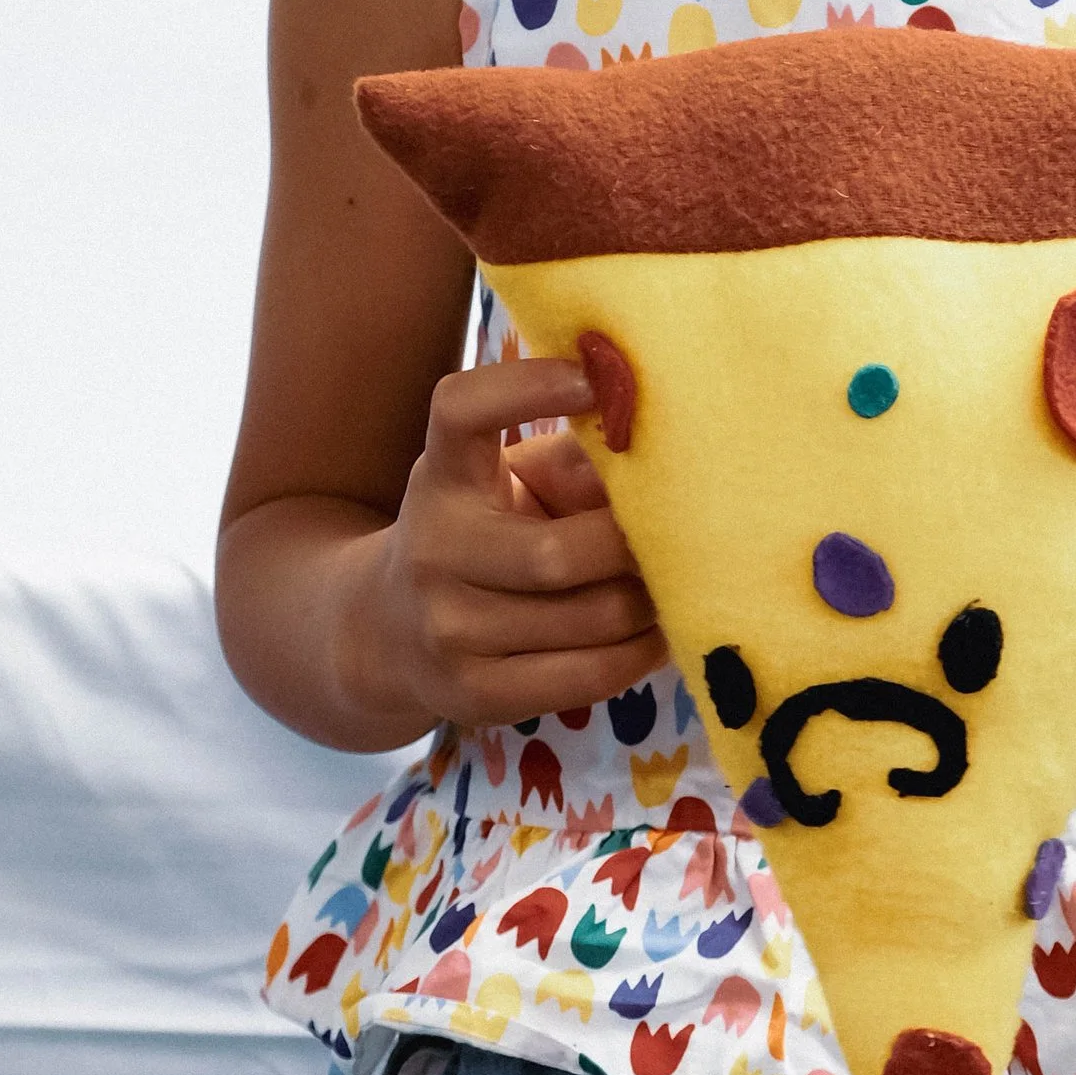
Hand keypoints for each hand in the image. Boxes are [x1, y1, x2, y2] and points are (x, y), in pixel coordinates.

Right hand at [344, 357, 665, 729]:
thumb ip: (582, 463)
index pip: (460, 411)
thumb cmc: (486, 532)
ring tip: (677, 585)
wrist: (389, 630)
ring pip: (590, 620)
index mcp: (445, 475)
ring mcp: (447, 629)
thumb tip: (670, 459)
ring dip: (652, 603)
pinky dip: (640, 654)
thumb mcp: (513, 482)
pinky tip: (657, 634)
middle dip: (635, 548)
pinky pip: (587, 676)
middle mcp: (433, 548)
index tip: (593, 379)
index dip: (525, 389)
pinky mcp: (471, 694)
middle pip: (559, 554)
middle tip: (685, 539)